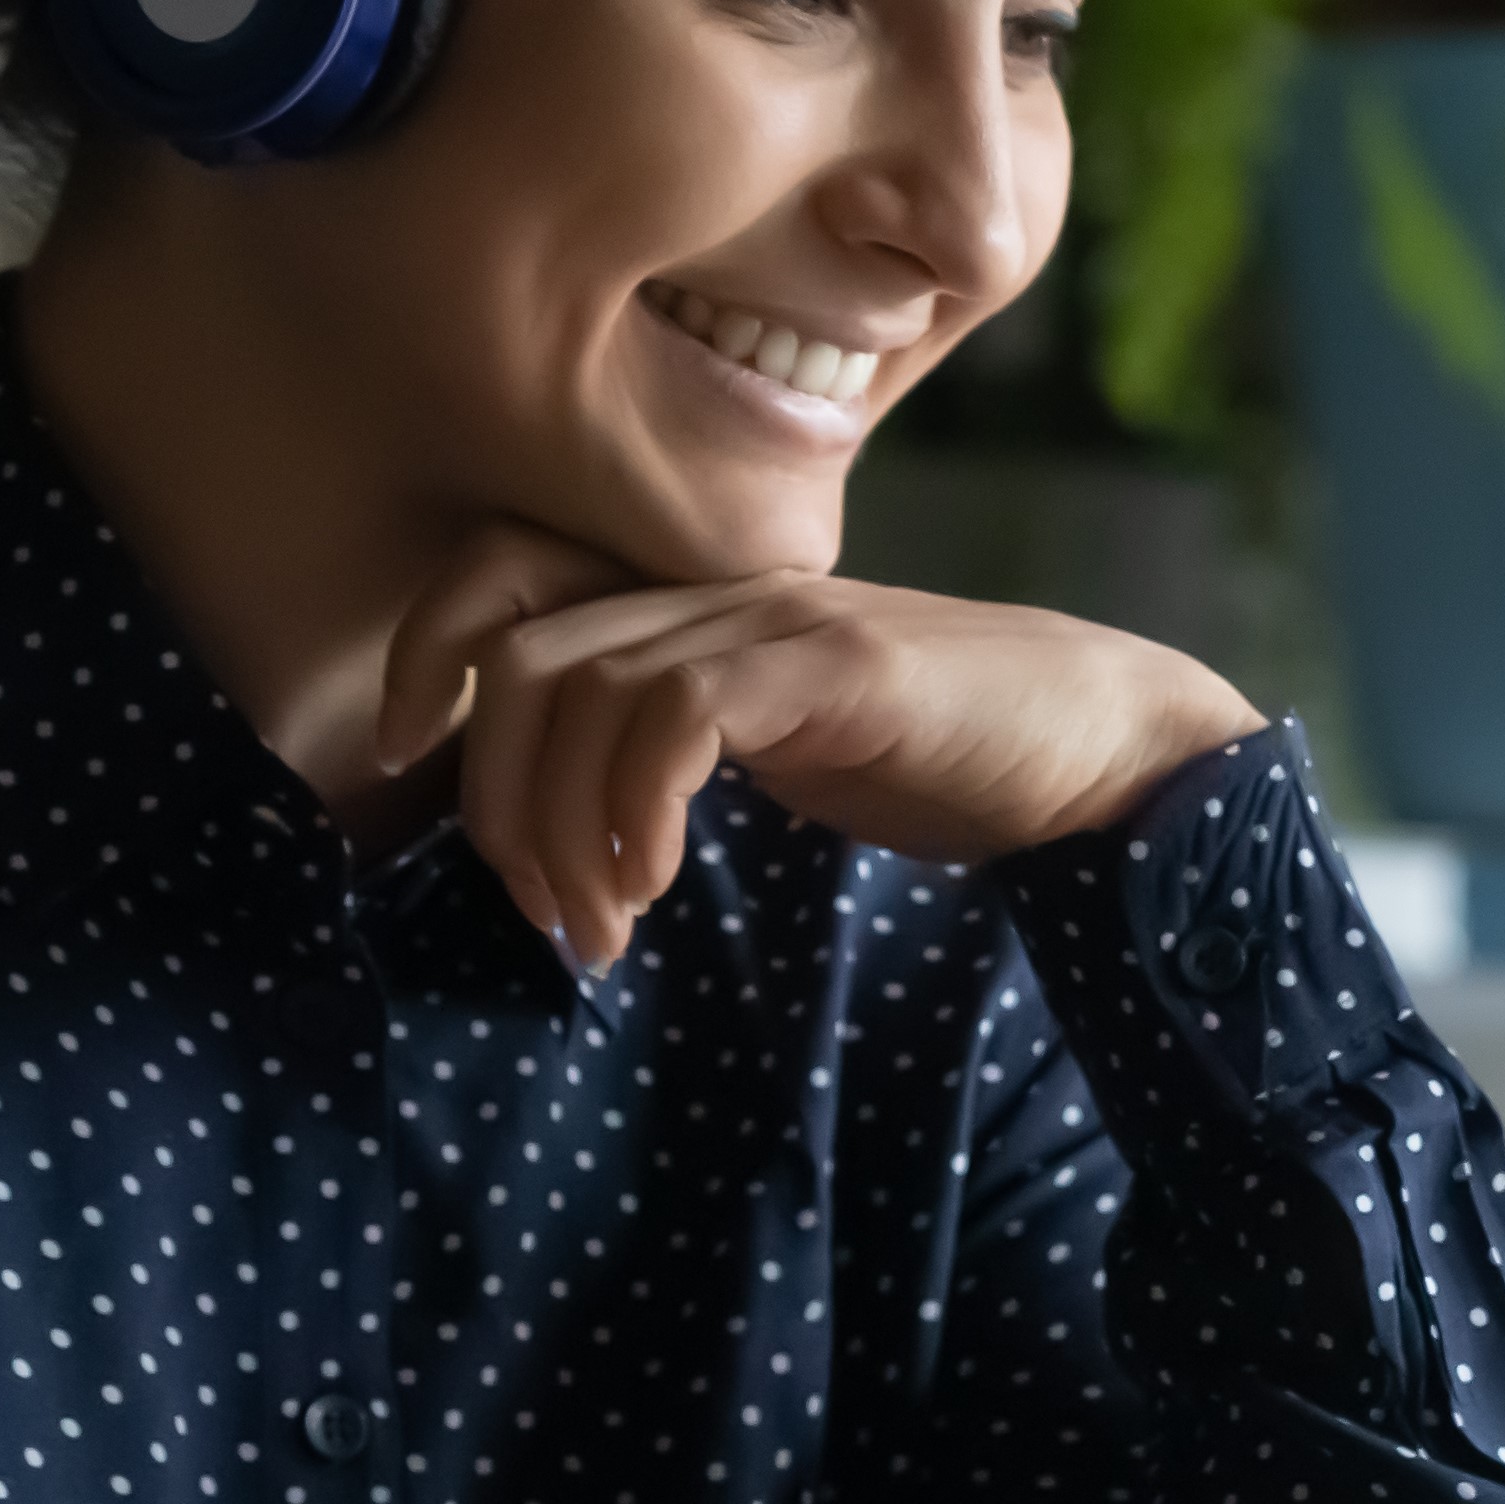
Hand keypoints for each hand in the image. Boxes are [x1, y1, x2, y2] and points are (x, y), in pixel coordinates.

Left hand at [374, 519, 1268, 967]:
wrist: (1100, 743)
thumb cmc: (939, 756)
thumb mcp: (778, 745)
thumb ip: (678, 746)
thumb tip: (567, 827)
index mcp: (694, 602)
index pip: (505, 574)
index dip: (424, 649)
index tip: (404, 755)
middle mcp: (720, 591)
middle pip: (518, 655)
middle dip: (494, 799)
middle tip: (547, 914)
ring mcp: (778, 620)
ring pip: (580, 688)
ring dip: (562, 831)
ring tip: (605, 929)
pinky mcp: (835, 666)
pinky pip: (679, 712)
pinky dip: (637, 806)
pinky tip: (657, 882)